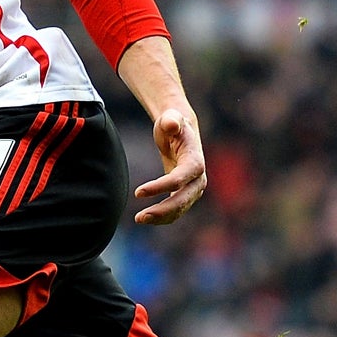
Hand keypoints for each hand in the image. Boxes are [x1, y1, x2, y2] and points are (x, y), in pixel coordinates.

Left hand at [134, 106, 206, 224]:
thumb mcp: (171, 118)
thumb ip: (171, 120)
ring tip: (139, 219)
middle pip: (182, 199)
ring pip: (179, 209)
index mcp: (195, 161)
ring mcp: (193, 188)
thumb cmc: (173, 124)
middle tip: (138, 217)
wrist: (181, 133)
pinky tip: (146, 218)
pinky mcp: (186, 194)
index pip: (178, 179)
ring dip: (160, 217)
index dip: (159, 187)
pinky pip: (176, 210)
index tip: (137, 192)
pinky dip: (162, 217)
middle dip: (162, 210)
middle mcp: (198, 178)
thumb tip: (171, 124)